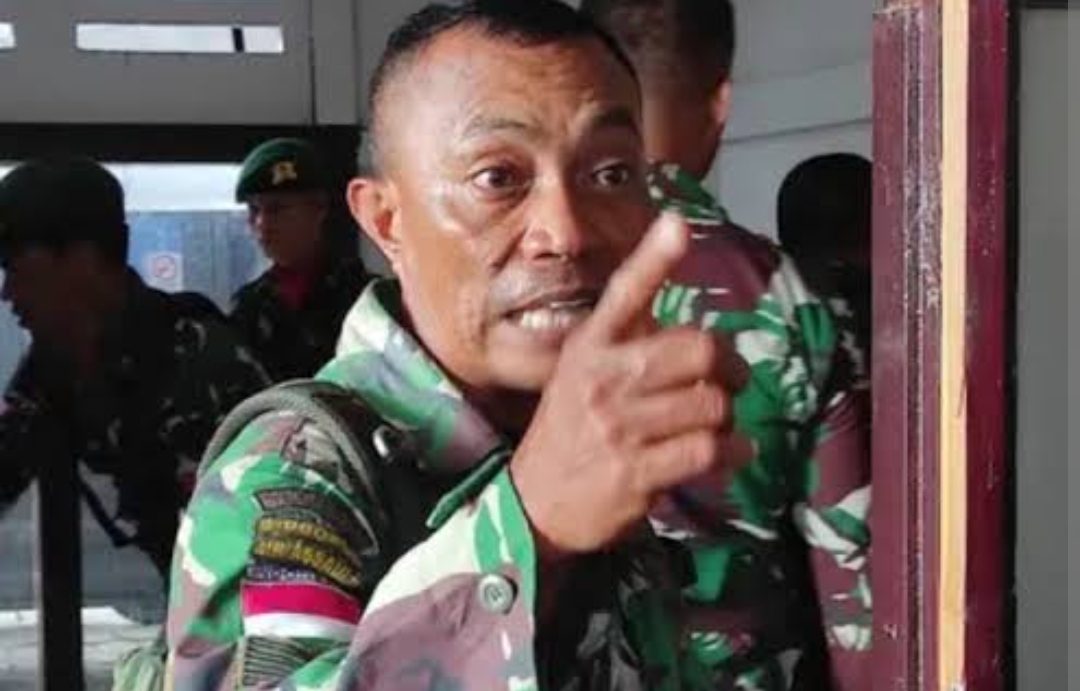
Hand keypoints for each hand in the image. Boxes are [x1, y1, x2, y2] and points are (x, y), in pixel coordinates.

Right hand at [510, 213, 749, 561]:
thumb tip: (667, 291)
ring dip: (729, 416)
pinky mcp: (636, 472)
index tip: (676, 225)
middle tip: (732, 380)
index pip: (624, 293)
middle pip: (697, 351)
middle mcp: (602, 379)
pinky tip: (729, 452)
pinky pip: (707, 450)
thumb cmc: (569, 429)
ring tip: (720, 424)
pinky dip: (732, 451)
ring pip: (711, 404)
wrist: (534, 503)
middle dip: (730, 367)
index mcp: (589, 347)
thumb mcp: (583, 371)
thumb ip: (626, 333)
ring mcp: (618, 427)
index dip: (654, 258)